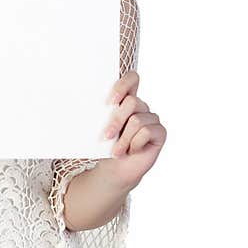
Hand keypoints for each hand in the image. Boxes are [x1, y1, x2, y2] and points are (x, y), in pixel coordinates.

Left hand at [97, 70, 166, 189]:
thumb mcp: (101, 127)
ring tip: (116, 151)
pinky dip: (134, 144)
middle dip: (116, 121)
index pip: (132, 79)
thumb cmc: (106, 146)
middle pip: (132, 102)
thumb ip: (102, 113)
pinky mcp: (160, 132)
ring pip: (136, 120)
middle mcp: (141, 107)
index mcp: (127, 100)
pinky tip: (131, 151)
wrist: (115, 168)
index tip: (110, 102)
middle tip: (106, 136)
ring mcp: (152, 119)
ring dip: (123, 139)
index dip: (123, 85)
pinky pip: (146, 132)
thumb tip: (87, 103)